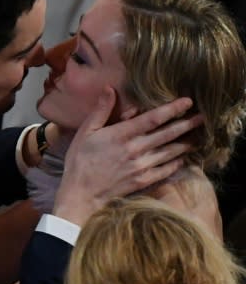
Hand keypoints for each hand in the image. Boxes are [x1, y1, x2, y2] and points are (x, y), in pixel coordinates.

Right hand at [53, 87, 203, 224]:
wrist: (80, 194)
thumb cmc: (80, 161)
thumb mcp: (85, 132)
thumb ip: (100, 110)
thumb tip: (110, 89)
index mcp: (121, 134)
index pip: (153, 118)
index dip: (172, 109)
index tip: (187, 101)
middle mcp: (135, 149)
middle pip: (168, 134)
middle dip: (187, 124)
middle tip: (203, 116)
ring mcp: (141, 166)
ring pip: (170, 151)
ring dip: (186, 142)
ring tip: (199, 135)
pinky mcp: (143, 181)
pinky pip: (165, 170)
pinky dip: (176, 162)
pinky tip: (183, 157)